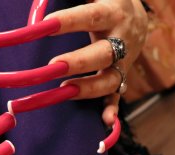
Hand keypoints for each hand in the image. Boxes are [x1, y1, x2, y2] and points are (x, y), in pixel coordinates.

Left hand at [46, 0, 147, 124]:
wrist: (135, 17)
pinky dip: (111, 109)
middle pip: (103, 53)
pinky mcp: (121, 77)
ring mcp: (124, 61)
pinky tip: (105, 122)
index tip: (45, 26)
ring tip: (65, 91)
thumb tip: (39, 12)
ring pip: (111, 79)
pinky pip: (117, 96)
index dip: (69, 21)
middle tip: (53, 66)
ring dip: (90, 88)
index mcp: (113, 11)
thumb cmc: (103, 2)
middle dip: (79, 62)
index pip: (91, 15)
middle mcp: (122, 38)